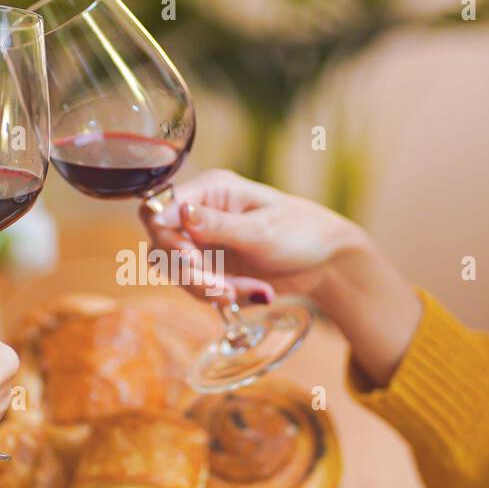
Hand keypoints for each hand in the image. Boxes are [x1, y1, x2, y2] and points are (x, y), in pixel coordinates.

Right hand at [140, 169, 421, 386]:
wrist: (328, 262)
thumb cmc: (302, 232)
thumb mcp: (261, 230)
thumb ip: (217, 225)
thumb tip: (179, 213)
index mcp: (210, 191)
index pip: (161, 208)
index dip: (166, 236)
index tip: (189, 258)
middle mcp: (200, 215)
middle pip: (163, 246)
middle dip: (191, 273)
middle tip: (221, 288)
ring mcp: (205, 244)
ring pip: (180, 274)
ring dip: (211, 289)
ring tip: (249, 292)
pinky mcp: (214, 270)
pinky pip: (200, 289)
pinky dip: (225, 296)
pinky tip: (257, 292)